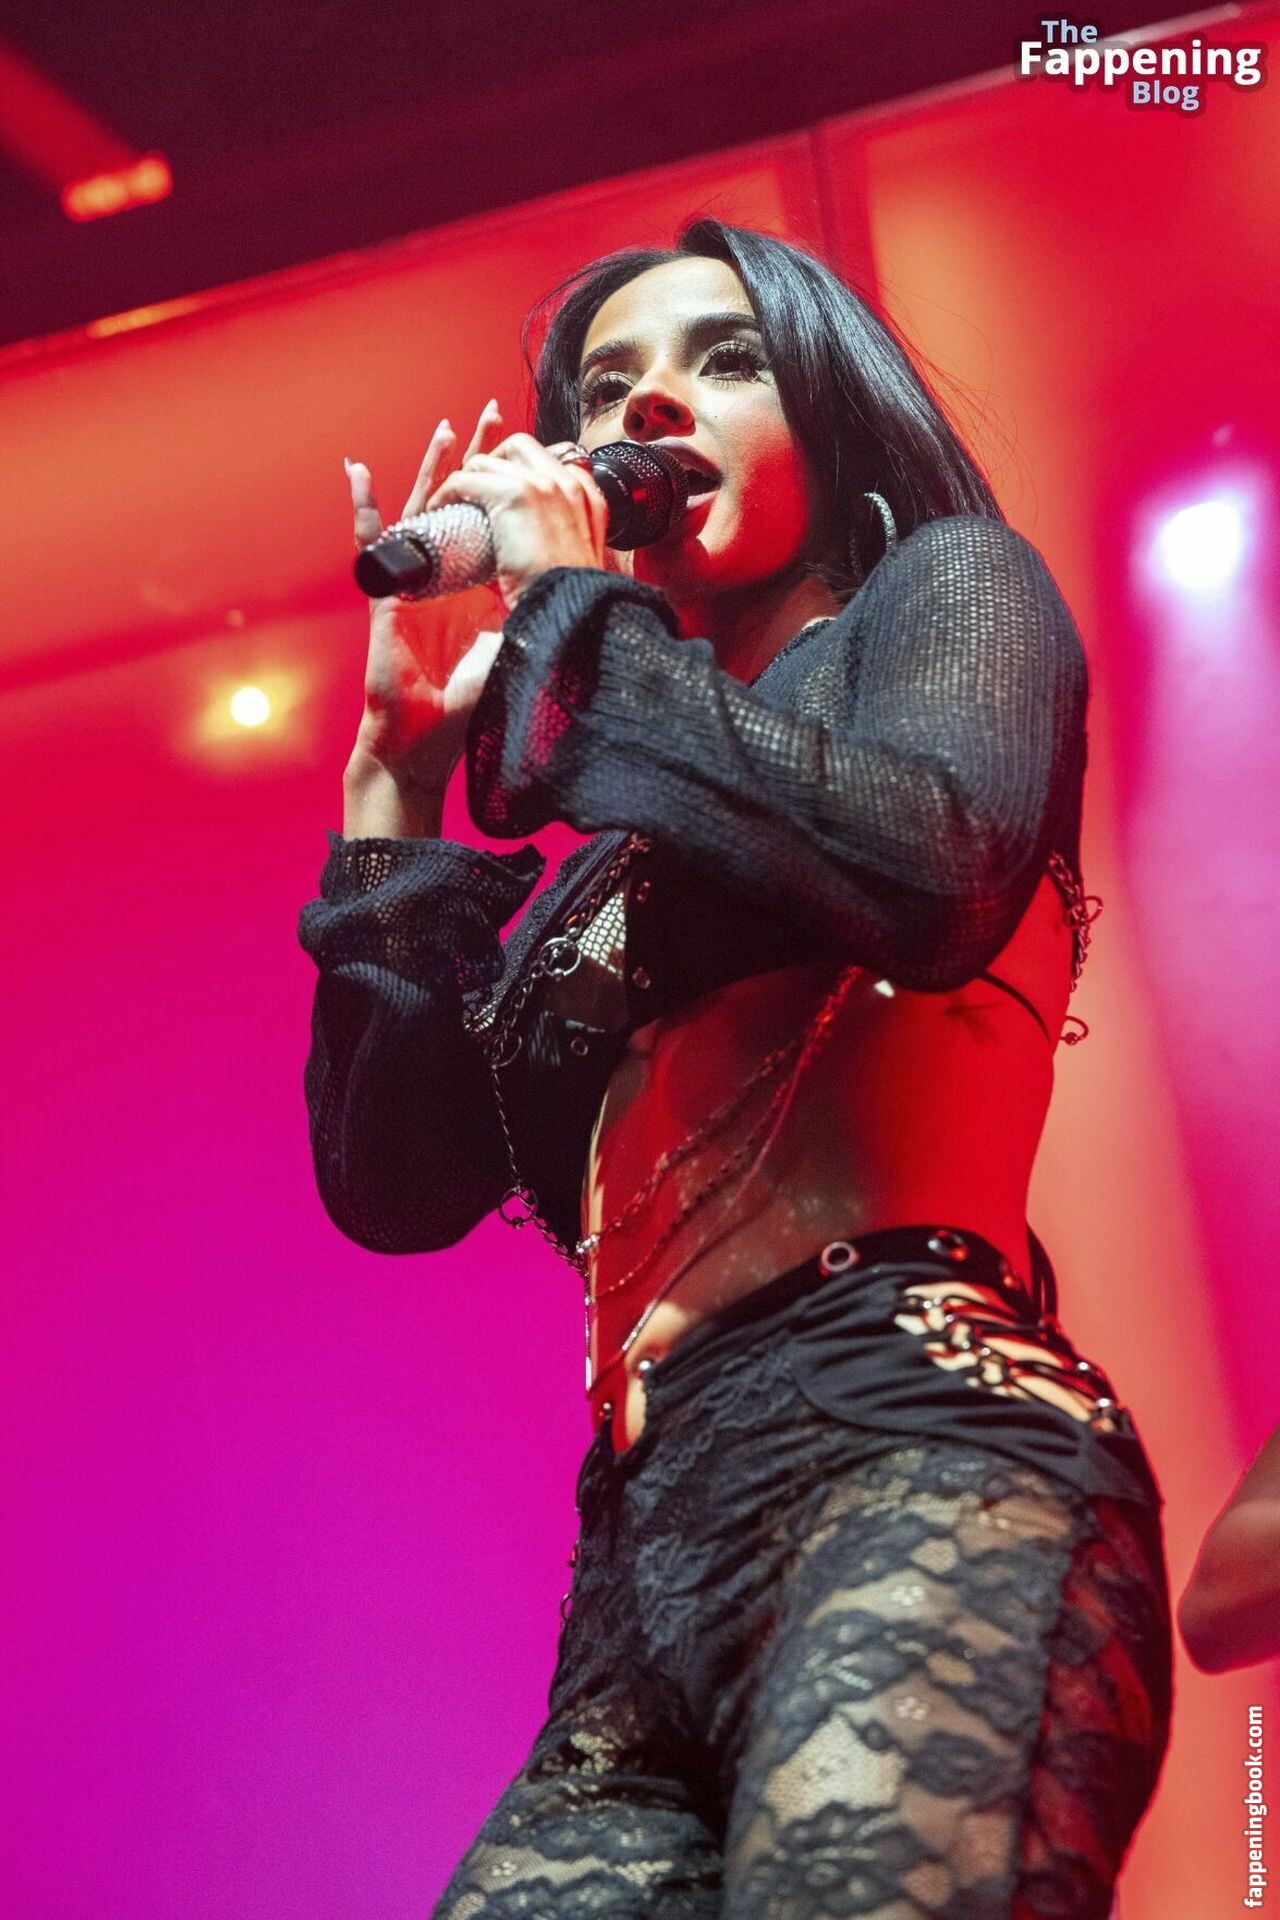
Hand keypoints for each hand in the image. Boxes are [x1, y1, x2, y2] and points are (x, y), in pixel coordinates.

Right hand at [346, 401, 509, 792]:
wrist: (424, 742)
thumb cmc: (465, 707)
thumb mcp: (514, 655)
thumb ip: (533, 624)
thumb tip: (576, 598)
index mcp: (480, 586)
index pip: (499, 523)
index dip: (514, 489)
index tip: (537, 454)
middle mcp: (450, 575)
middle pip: (467, 503)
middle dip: (483, 460)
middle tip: (496, 416)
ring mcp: (416, 580)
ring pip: (425, 509)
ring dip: (436, 468)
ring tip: (447, 427)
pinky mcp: (388, 593)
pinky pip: (374, 542)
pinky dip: (365, 506)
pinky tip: (358, 471)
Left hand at [423, 427, 608, 611]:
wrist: (570, 609)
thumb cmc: (569, 598)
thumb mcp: (576, 561)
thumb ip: (562, 540)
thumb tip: (538, 543)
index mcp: (587, 499)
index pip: (555, 461)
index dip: (523, 470)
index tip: (504, 491)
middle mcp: (568, 483)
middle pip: (520, 446)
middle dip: (490, 462)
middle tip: (474, 492)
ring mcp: (543, 484)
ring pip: (488, 461)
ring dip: (464, 479)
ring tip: (453, 503)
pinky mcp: (516, 494)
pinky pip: (465, 479)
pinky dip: (446, 493)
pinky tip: (440, 511)